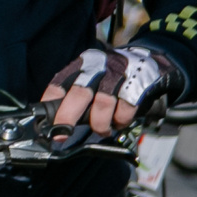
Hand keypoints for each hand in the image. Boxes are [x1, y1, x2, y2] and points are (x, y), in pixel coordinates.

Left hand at [40, 43, 184, 135]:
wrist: (152, 60)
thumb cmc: (114, 78)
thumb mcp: (92, 79)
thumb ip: (75, 95)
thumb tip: (55, 122)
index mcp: (81, 65)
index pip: (59, 84)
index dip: (50, 105)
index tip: (45, 125)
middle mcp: (98, 66)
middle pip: (79, 94)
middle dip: (68, 118)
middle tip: (62, 135)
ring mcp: (120, 73)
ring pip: (103, 104)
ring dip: (100, 124)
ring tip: (102, 130)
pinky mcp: (138, 83)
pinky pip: (125, 108)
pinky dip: (121, 120)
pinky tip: (120, 121)